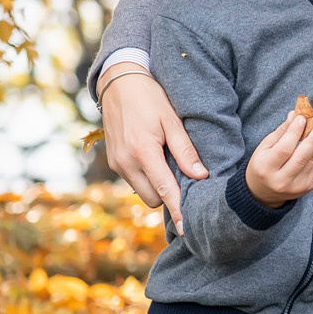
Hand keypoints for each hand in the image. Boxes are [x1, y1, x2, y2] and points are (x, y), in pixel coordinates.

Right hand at [100, 64, 206, 233]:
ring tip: (170, 164)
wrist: (118, 84)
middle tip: (186, 178)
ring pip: (142, 192)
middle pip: (153, 199)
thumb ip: (185, 150)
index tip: (187, 229)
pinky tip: (157, 161)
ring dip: (157, 186)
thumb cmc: (151, 99)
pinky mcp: (113, 161)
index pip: (165, 192)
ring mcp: (116, 164)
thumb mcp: (173, 121)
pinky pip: (134, 181)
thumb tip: (200, 176)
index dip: (178, 211)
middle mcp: (125, 163)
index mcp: (143, 153)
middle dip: (169, 195)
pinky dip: (147, 178)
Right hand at [244, 110, 312, 207]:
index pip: (284, 149)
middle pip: (302, 157)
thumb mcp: (265, 147)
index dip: (295, 132)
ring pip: (312, 159)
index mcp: (266, 169)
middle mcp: (281, 180)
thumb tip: (295, 114)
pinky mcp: (308, 186)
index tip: (303, 117)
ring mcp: (297, 186)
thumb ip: (281, 131)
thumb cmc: (263, 165)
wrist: (263, 193)